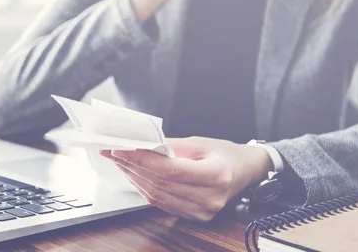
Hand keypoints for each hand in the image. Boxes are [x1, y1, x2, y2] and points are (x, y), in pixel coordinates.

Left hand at [100, 137, 272, 221]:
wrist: (243, 172)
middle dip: (133, 166)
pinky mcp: (194, 216)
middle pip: (161, 184)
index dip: (143, 160)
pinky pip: (162, 203)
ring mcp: (202, 211)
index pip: (171, 170)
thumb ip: (170, 144)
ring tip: (120, 162)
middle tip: (114, 152)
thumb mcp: (200, 142)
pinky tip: (134, 175)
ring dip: (134, 178)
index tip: (123, 149)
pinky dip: (144, 188)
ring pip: (157, 196)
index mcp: (216, 175)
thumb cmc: (224, 154)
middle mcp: (211, 197)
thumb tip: (141, 144)